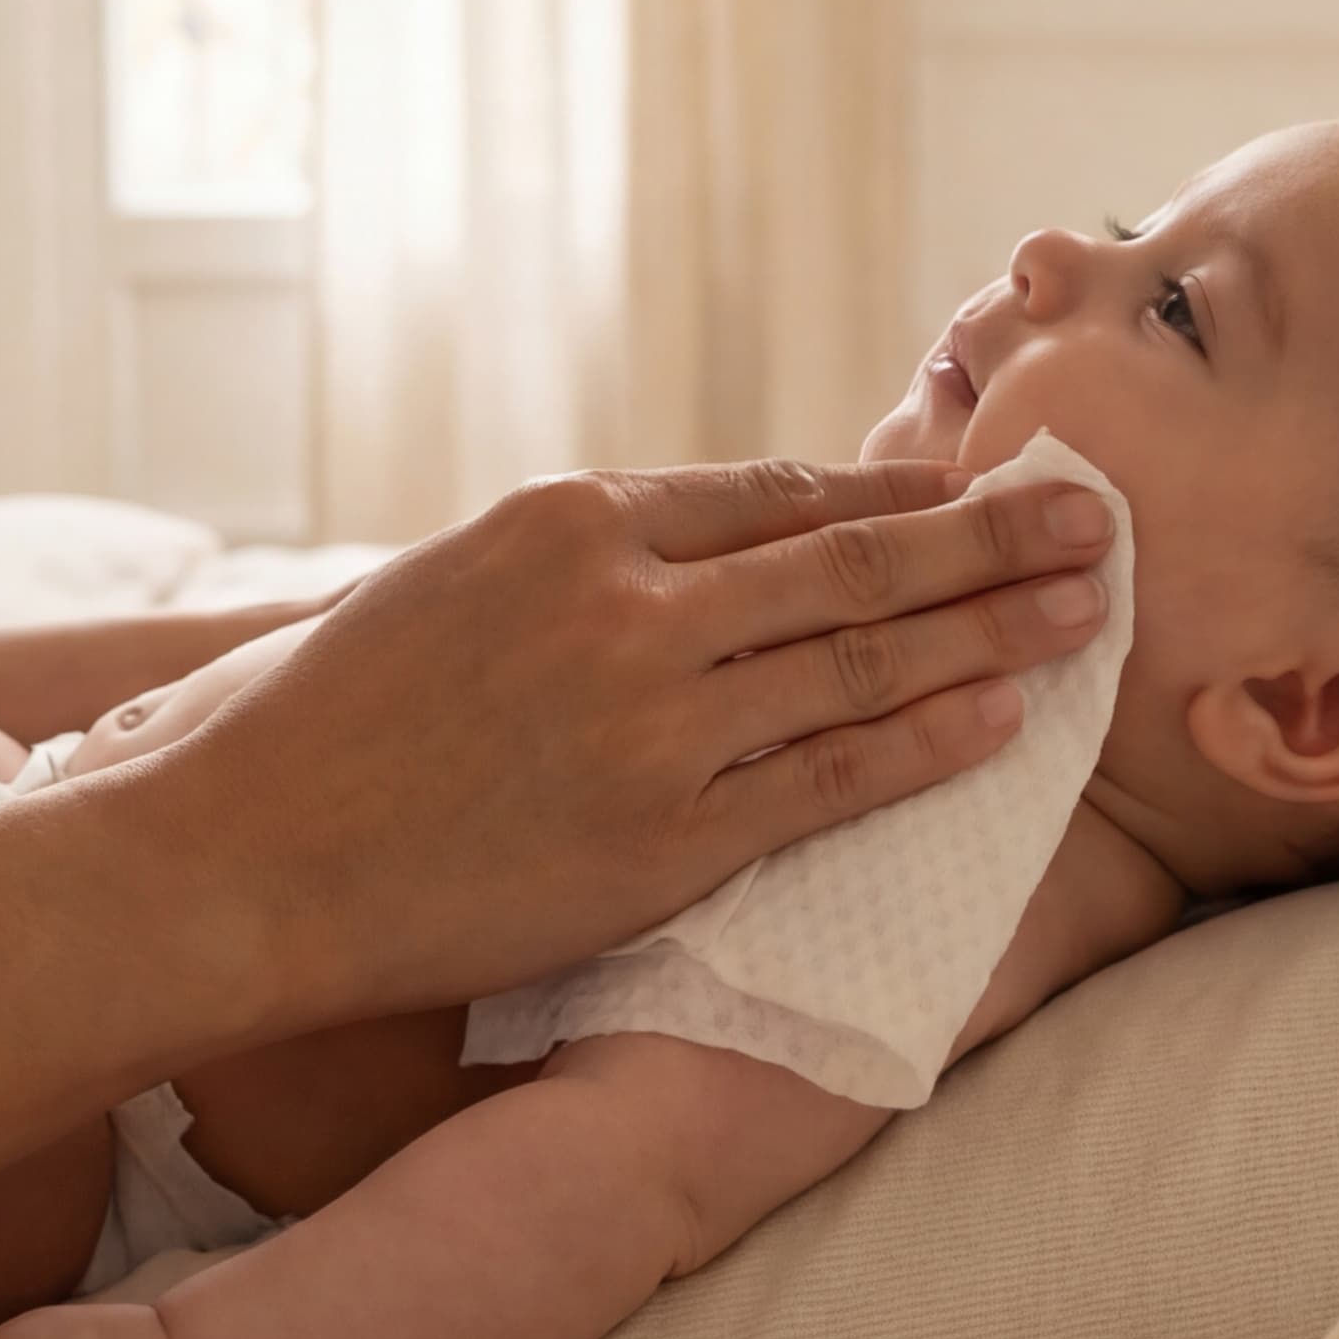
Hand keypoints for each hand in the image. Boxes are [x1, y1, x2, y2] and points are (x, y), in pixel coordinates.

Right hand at [130, 458, 1115, 1034]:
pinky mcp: (662, 839)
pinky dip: (926, 743)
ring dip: (992, 631)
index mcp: (569, 522)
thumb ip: (576, 566)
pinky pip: (831, 781)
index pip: (774, 493)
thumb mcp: (447, 585)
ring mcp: (653, 723)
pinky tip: (1000, 719)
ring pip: (864, 662)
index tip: (972, 481)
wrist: (240, 857)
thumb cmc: (322, 729)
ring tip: (1086, 611)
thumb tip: (689, 561)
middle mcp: (626, 604)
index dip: (891, 489)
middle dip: (990, 537)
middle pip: (853, 558)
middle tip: (1099, 517)